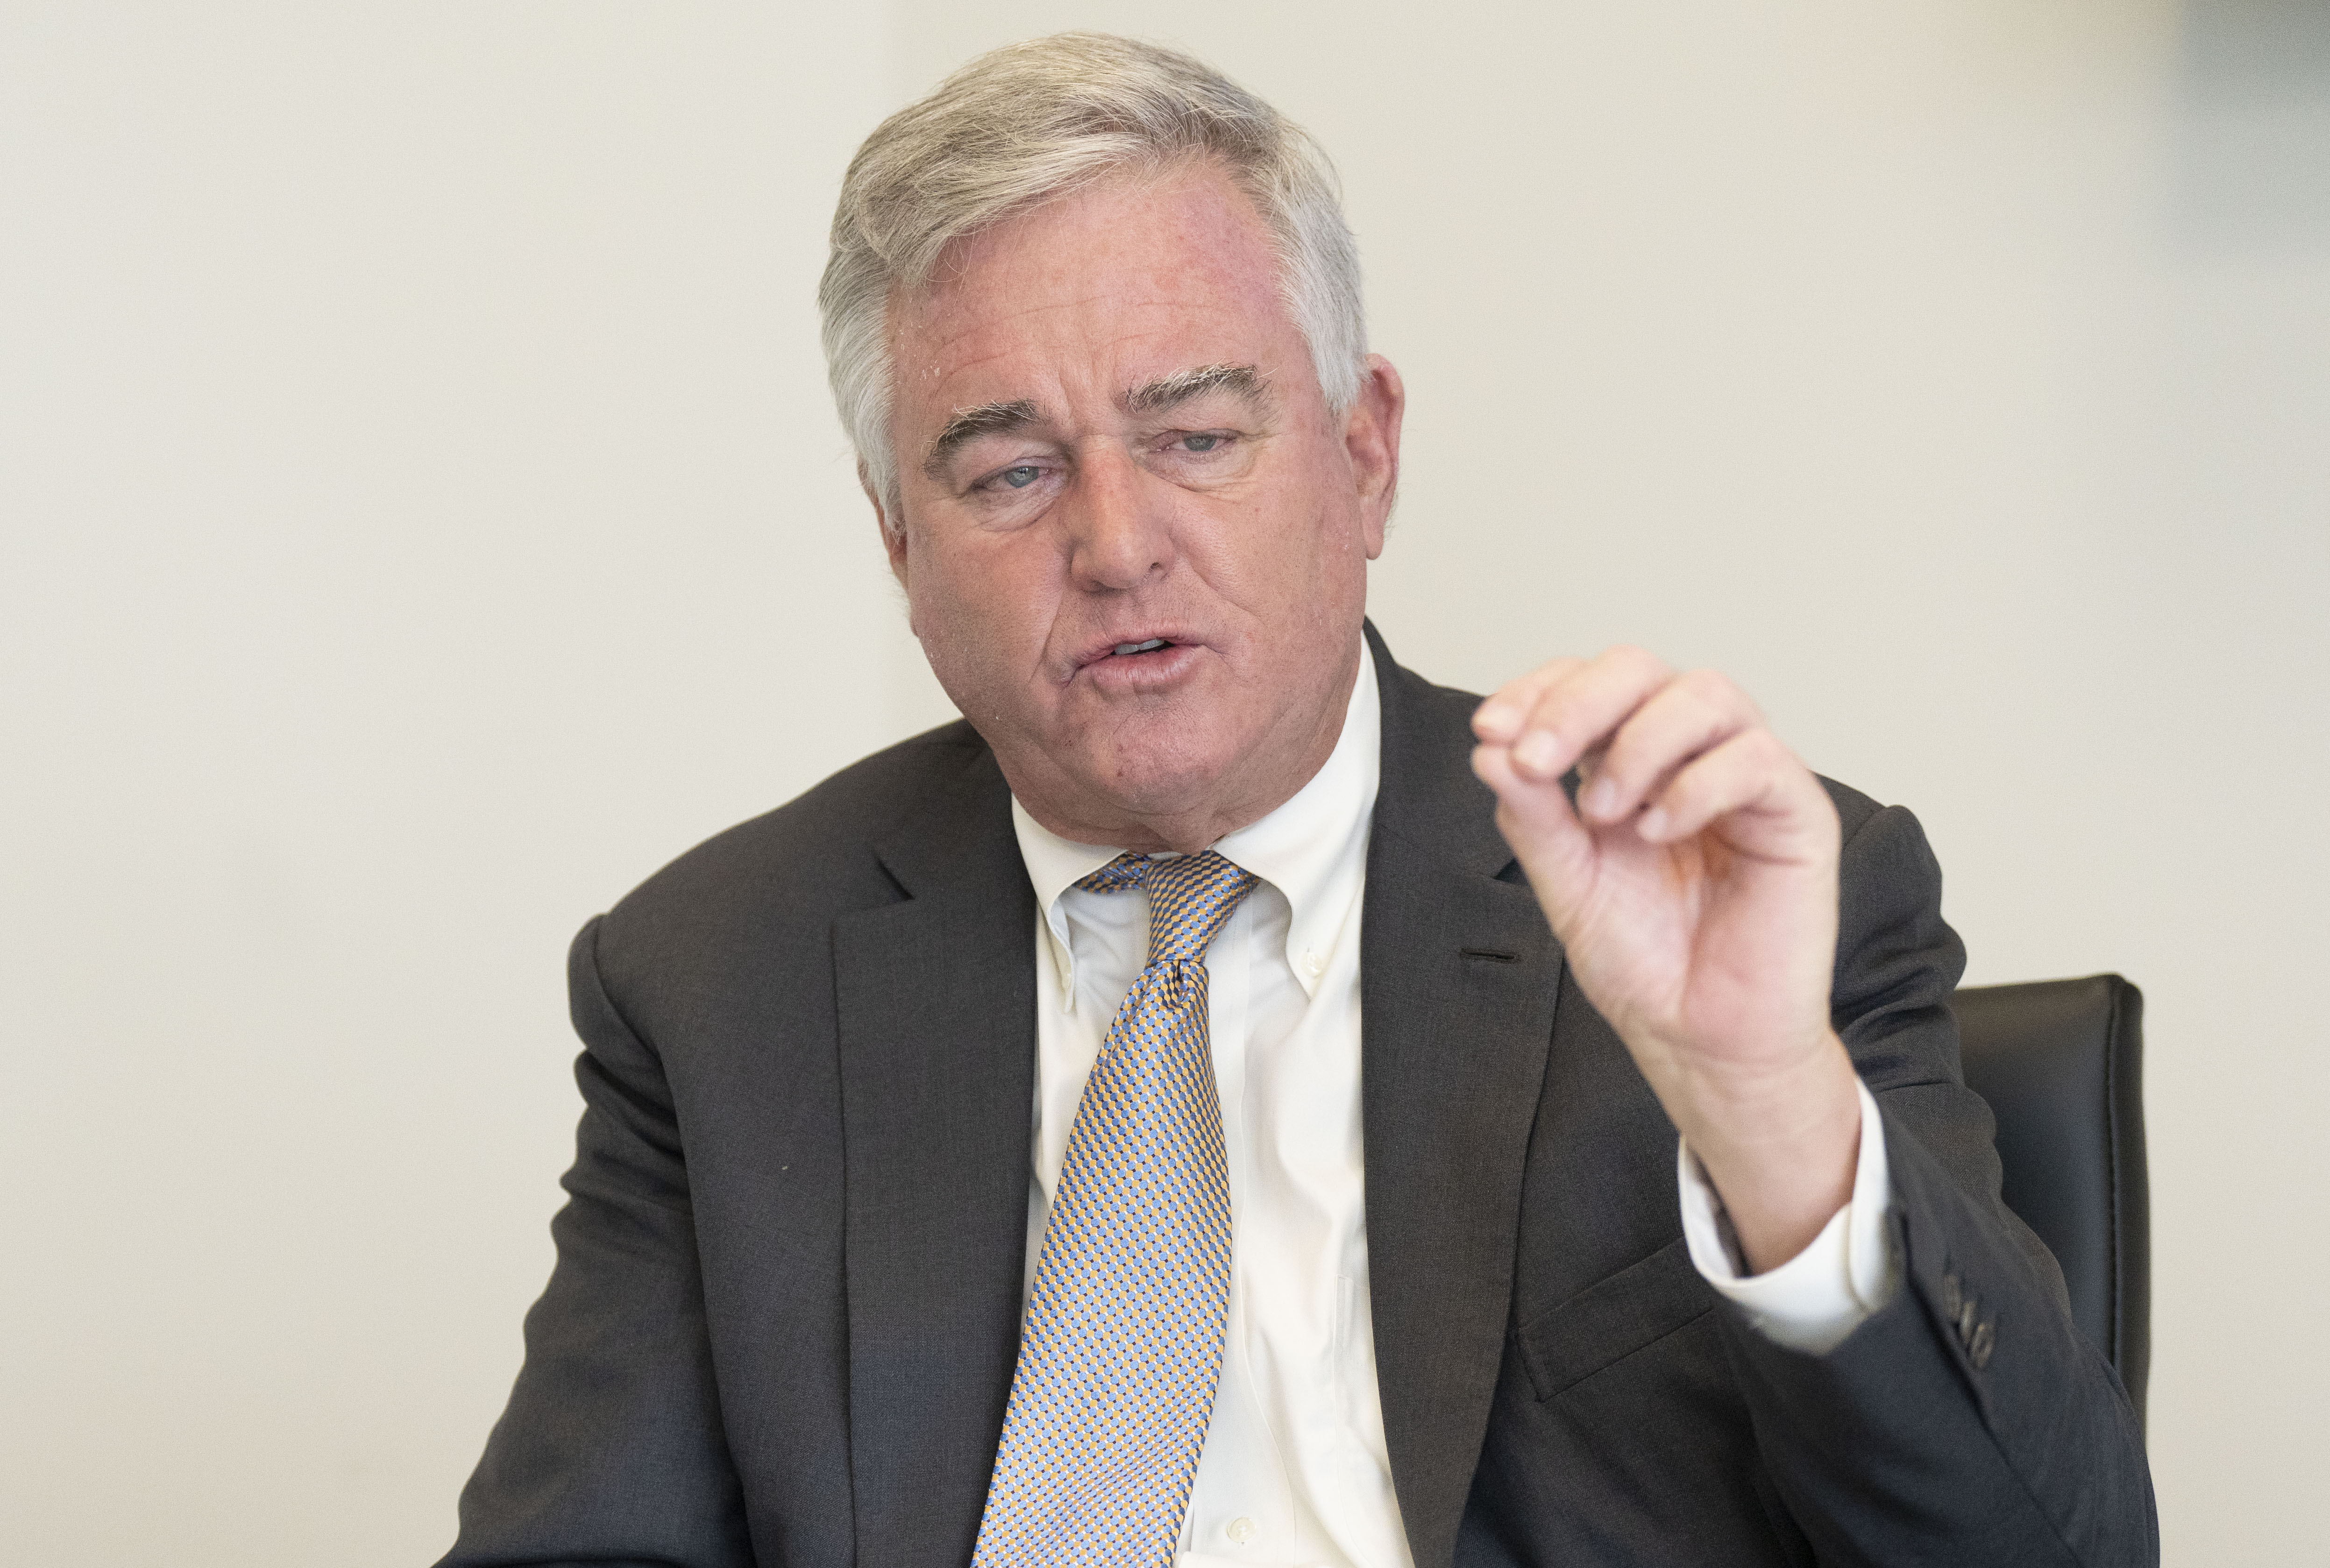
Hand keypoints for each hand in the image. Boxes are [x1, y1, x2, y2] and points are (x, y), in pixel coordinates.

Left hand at [1471, 647, 1861, 1272]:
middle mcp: (1688, 756)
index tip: (1491, 730)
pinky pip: (1756, 759)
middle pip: (1641, 669)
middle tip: (1535, 757)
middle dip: (1577, 702)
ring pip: (1706, 694)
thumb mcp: (1567, 884)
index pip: (1587, 683)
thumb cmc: (1645, 963)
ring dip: (1637, 742)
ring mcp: (1746, 778)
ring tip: (1603, 812)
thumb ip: (1533, 817)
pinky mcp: (1797, 812)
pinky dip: (1696, 785)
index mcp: (1628, 762)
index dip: (1538, 691)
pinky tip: (1658, 831)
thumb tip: (1489, 750)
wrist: (1701, 1039)